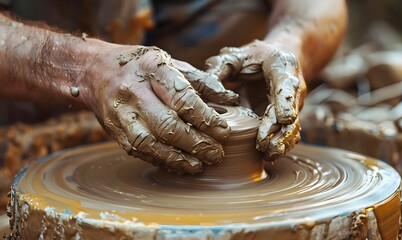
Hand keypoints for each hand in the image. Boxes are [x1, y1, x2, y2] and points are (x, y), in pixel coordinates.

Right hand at [86, 45, 237, 173]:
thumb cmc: (141, 67)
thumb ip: (202, 81)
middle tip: (217, 154)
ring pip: (150, 143)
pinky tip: (179, 165)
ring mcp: (120, 113)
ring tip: (200, 165)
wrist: (94, 71)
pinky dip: (161, 161)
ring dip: (178, 158)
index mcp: (153, 69)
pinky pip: (139, 151)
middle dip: (196, 143)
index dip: (206, 118)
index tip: (224, 131)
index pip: (182, 98)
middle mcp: (133, 91)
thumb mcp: (171, 63)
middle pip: (167, 124)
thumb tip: (230, 100)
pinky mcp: (113, 131)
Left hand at [205, 40, 305, 159]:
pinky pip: (286, 134)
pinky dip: (280, 145)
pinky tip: (269, 157)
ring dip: (282, 142)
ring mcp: (292, 106)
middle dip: (278, 131)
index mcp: (283, 68)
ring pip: (292, 127)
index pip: (287, 86)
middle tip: (265, 145)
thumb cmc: (254, 57)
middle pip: (290, 112)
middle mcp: (292, 90)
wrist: (278, 60)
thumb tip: (209, 86)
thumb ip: (221, 66)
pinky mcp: (286, 118)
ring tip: (269, 155)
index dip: (286, 103)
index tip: (284, 118)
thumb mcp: (236, 55)